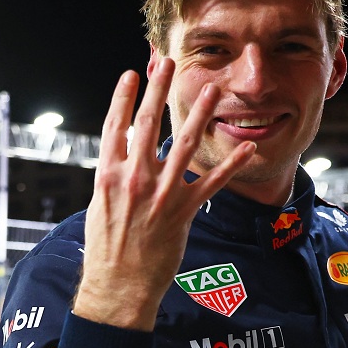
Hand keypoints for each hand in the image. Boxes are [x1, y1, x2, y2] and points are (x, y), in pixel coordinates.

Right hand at [72, 61, 254, 330]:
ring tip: (213, 90)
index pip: (114, 126)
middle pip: (147, 125)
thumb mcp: (100, 206)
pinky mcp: (182, 211)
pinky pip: (211, 182)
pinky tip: (248, 147)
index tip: (132, 74)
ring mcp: (160, 194)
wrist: (118, 284)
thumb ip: (114, 177)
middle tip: (170, 64)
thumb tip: (121, 156)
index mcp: (108, 174)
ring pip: (184, 145)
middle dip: (159, 91)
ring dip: (200, 114)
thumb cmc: (106, 248)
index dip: (123, 98)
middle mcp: (133, 179)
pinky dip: (232, 164)